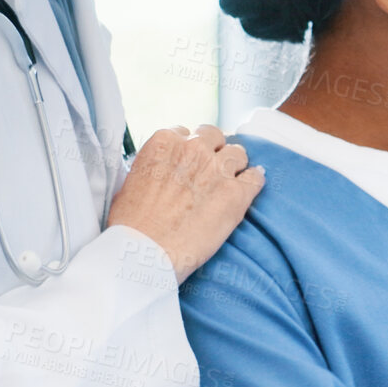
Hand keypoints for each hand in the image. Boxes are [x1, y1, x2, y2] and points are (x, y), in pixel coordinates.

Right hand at [106, 125, 263, 280]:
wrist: (144, 253)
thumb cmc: (130, 225)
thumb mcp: (130, 181)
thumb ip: (153, 166)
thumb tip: (162, 170)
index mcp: (165, 142)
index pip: (186, 133)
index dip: (188, 149)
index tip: (189, 163)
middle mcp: (194, 149)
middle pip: (215, 137)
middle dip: (213, 150)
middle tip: (209, 169)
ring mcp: (218, 170)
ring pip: (238, 153)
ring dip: (234, 165)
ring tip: (229, 180)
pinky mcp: (237, 193)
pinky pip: (256, 177)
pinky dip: (254, 180)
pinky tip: (250, 185)